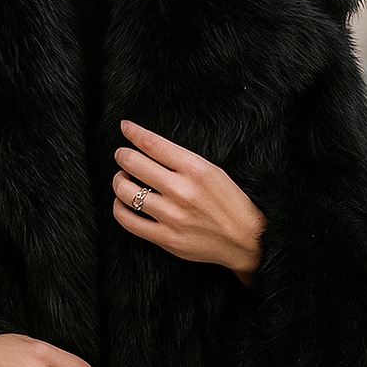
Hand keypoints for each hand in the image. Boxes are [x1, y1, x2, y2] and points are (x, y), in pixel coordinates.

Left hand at [112, 120, 266, 283]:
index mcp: (196, 169)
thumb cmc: (230, 201)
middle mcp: (182, 191)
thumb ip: (182, 160)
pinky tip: (122, 202)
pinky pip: (127, 220)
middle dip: (122, 155)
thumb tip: (147, 145)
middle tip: (122, 155)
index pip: (152, 143)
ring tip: (123, 178)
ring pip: (125, 191)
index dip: (133, 132)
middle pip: (133, 164)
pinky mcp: (166, 238)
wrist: (247, 239)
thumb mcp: (213, 171)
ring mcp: (172, 216)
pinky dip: (118, 207)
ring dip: (119, 180)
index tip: (125, 127)